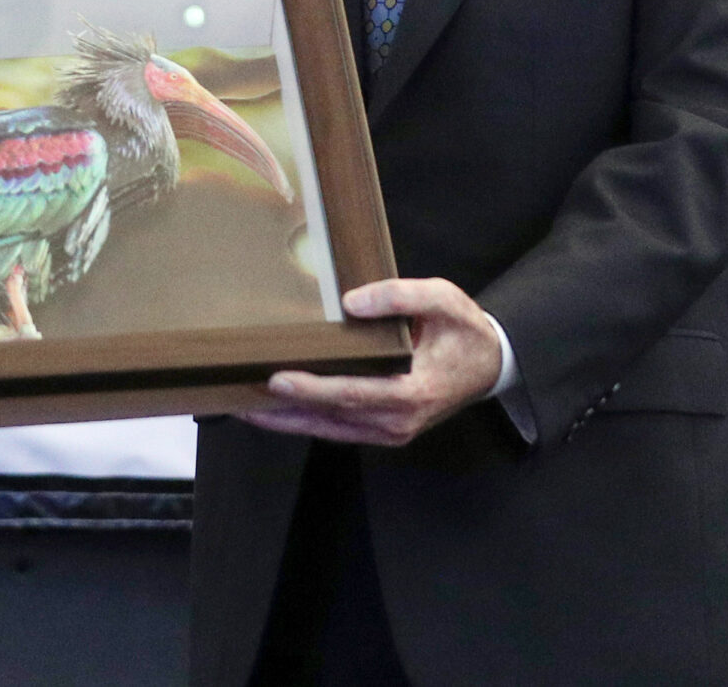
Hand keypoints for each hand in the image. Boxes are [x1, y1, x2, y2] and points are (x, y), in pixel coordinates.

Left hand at [243, 277, 503, 448]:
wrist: (490, 365)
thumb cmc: (465, 331)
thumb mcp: (443, 300)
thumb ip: (400, 296)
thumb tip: (351, 303)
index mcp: (413, 393)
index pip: (352, 394)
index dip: (312, 389)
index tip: (276, 380)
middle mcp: (398, 421)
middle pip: (331, 418)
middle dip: (282, 412)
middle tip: (238, 399)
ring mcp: (390, 430)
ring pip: (328, 429)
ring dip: (286, 421)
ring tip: (244, 406)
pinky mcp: (383, 429)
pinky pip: (337, 428)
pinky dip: (304, 420)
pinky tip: (276, 410)